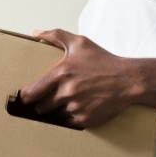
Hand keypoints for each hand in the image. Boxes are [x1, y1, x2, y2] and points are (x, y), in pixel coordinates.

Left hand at [18, 29, 140, 128]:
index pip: (31, 93)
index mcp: (61, 74)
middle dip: (42, 104)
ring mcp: (76, 108)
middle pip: (40, 108)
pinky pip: (68, 124)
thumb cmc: (104, 61)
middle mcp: (66, 93)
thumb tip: (36, 33)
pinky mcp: (85, 120)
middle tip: (48, 99)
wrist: (128, 80)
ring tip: (65, 103)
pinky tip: (77, 109)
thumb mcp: (80, 43)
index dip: (26, 97)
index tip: (26, 97)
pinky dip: (70, 118)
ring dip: (56, 111)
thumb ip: (55, 35)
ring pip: (54, 116)